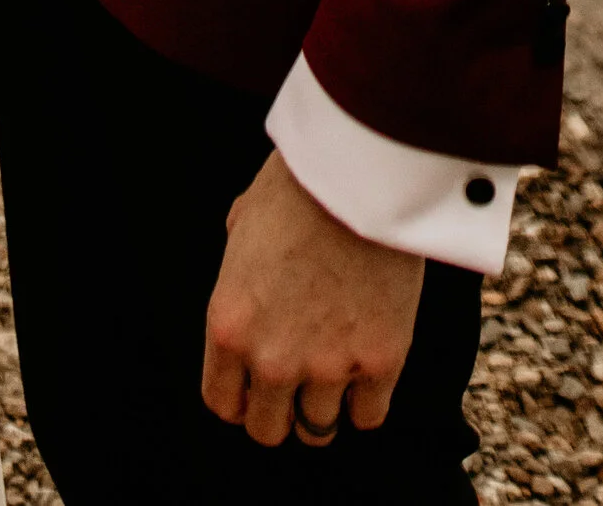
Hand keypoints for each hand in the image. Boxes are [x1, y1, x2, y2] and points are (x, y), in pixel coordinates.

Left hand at [201, 152, 423, 450]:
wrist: (358, 172)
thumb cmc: (296, 185)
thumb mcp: (242, 225)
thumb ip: (238, 272)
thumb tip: (248, 285)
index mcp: (229, 326)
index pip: (222, 403)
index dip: (240, 398)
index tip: (254, 388)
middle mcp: (272, 358)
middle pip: (268, 430)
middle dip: (278, 410)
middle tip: (295, 383)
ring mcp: (328, 365)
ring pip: (317, 431)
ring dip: (322, 407)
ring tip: (333, 377)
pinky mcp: (380, 361)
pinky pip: (368, 416)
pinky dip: (366, 401)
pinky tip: (366, 373)